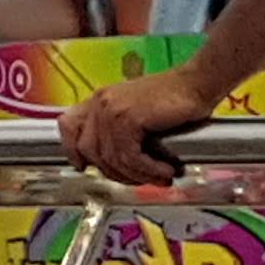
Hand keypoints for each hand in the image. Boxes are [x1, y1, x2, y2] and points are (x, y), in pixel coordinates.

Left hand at [57, 64, 217, 186]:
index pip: (68, 126)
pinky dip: (148, 169)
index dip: (73, 151)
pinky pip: (130, 156)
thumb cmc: (176, 100)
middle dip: (115, 173)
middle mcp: (100, 102)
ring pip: (111, 158)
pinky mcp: (129, 117)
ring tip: (160, 178)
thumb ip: (121, 133)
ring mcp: (112, 108)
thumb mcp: (139, 114)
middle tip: (141, 180)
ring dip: (138, 175)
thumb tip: (114, 165)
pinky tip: (165, 170)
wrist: (197, 84)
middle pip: (89, 151)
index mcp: (99, 101)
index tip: (85, 168)